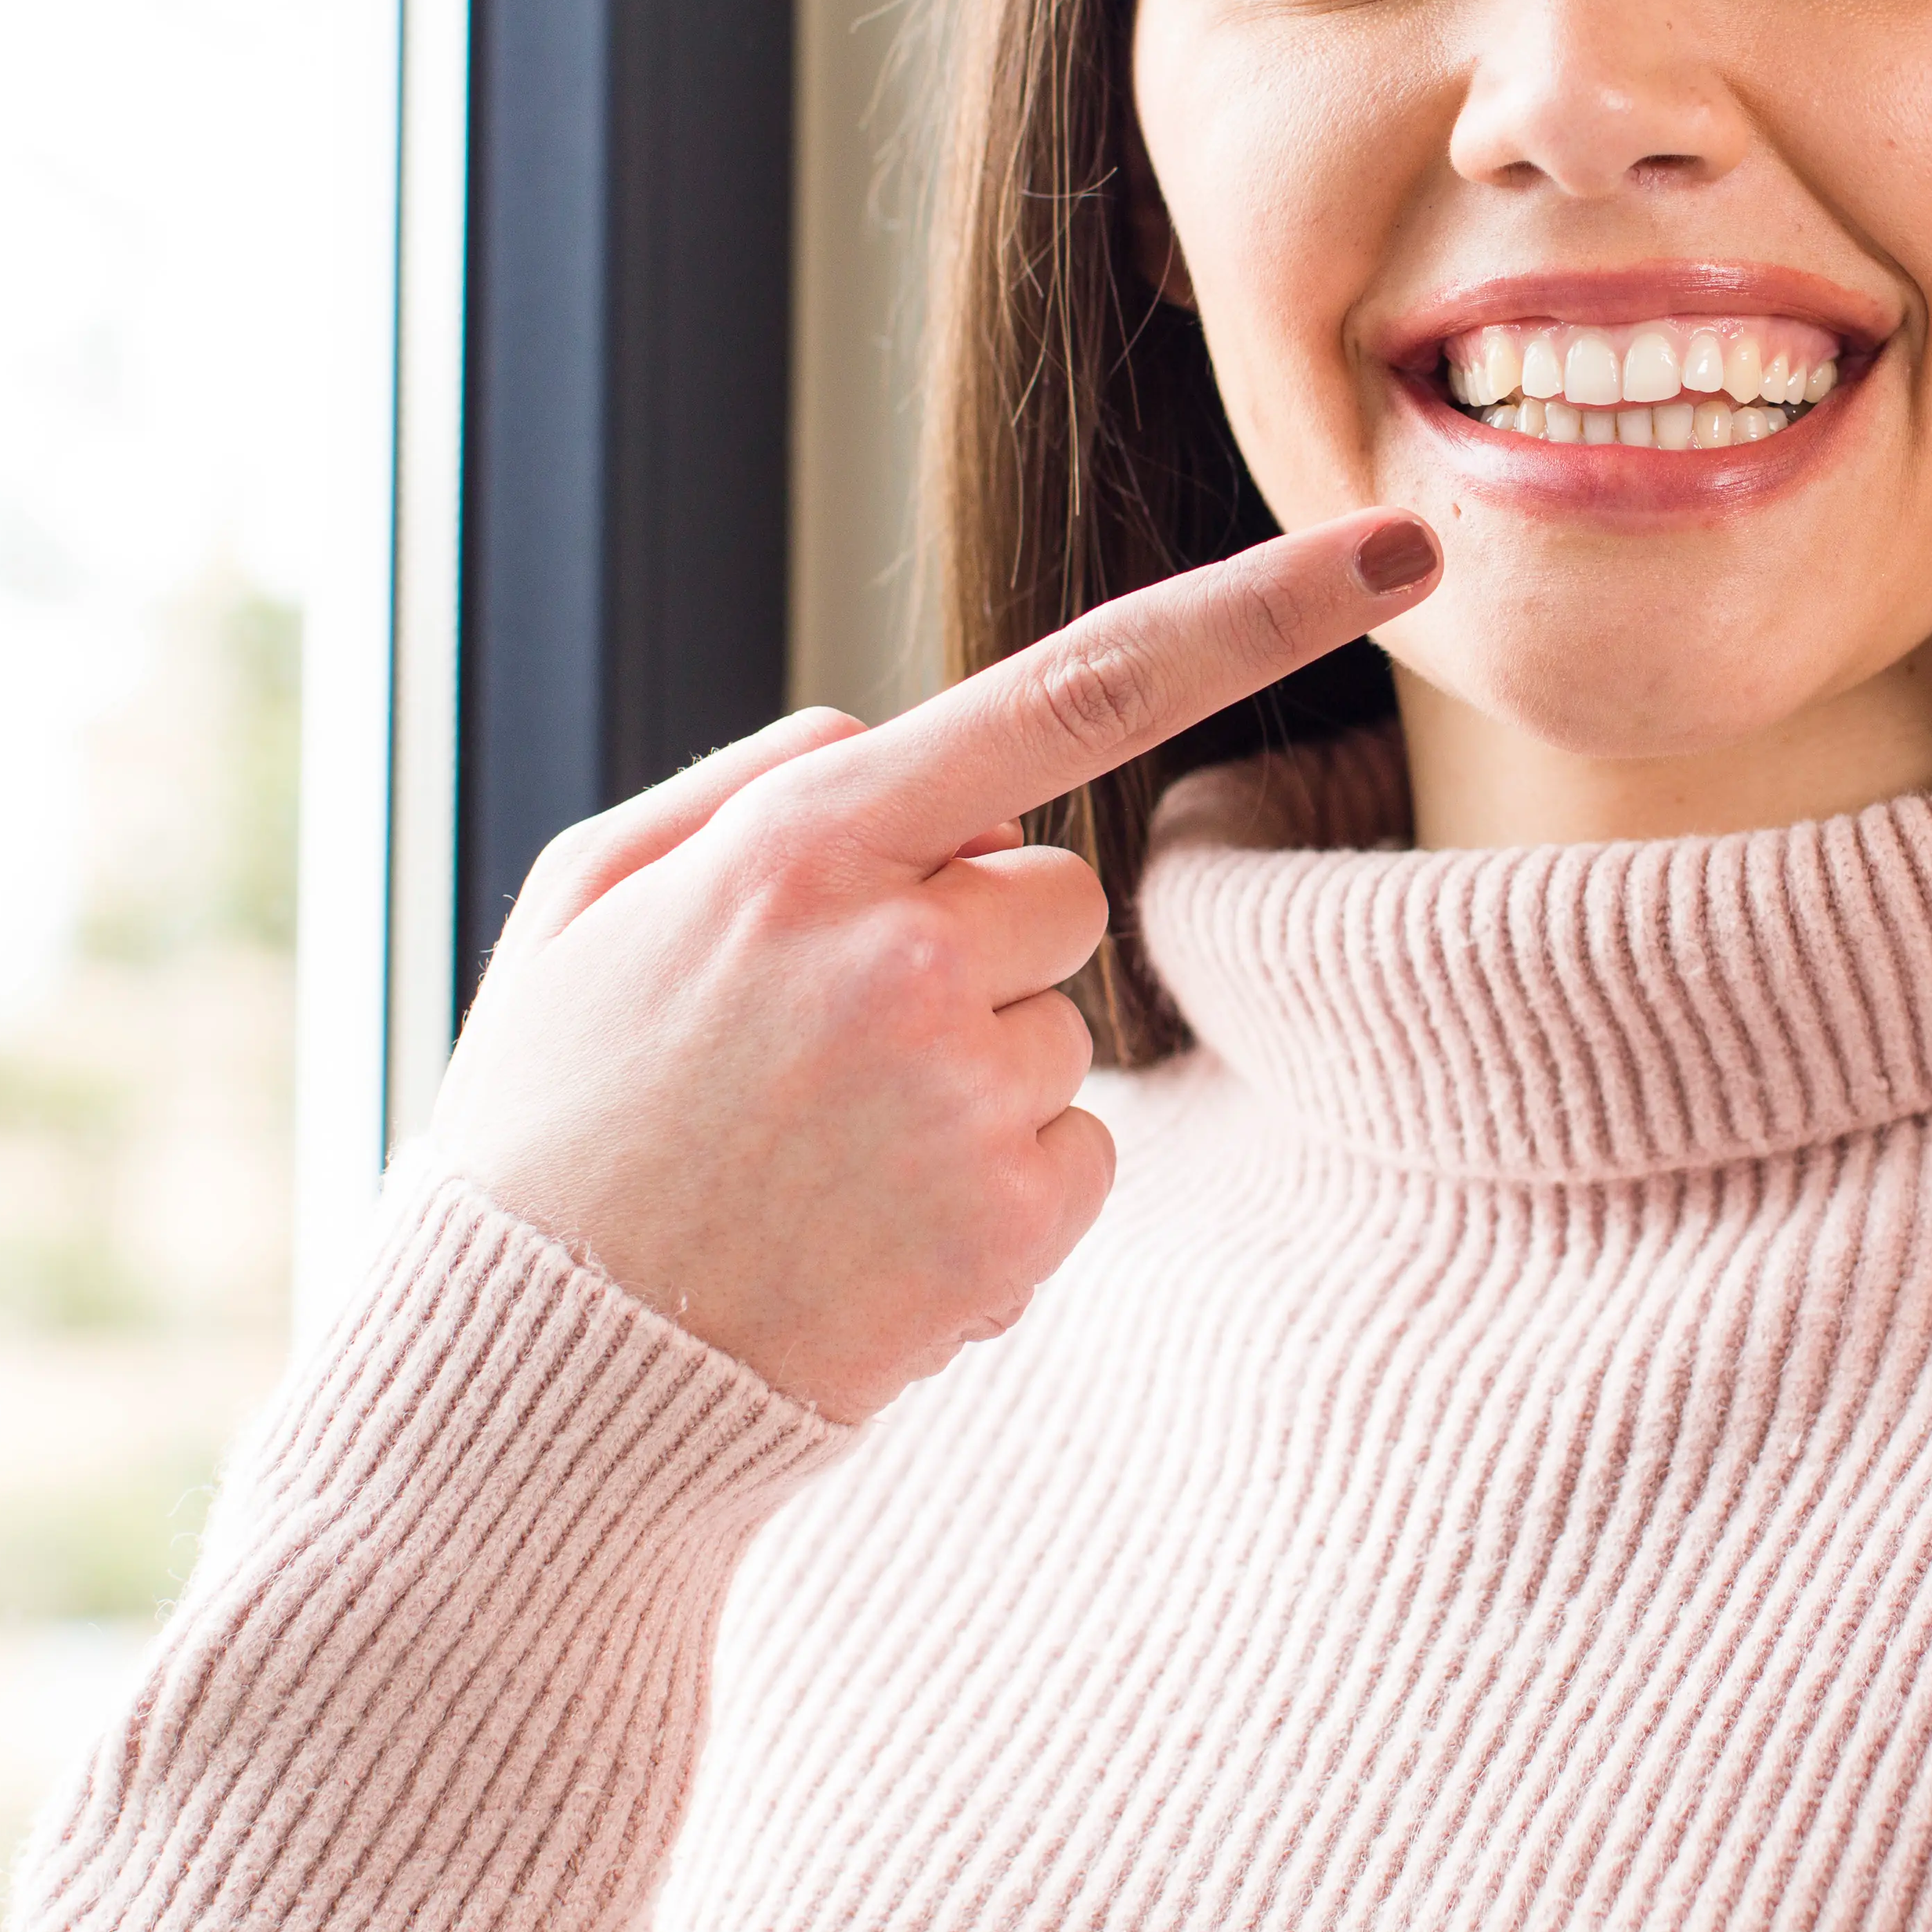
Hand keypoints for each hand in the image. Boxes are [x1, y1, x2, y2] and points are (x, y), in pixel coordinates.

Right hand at [422, 509, 1445, 1417]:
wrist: (530, 1379)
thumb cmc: (550, 1121)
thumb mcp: (589, 900)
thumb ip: (755, 788)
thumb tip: (906, 747)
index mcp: (807, 846)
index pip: (1081, 688)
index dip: (1260, 611)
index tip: (1401, 552)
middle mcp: (902, 955)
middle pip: (1056, 891)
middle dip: (973, 945)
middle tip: (817, 1047)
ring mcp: (961, 1100)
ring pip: (1060, 1028)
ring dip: (971, 1078)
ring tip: (814, 1159)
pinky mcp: (1008, 1235)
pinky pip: (1077, 1153)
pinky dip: (997, 1190)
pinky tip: (862, 1233)